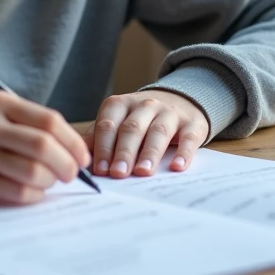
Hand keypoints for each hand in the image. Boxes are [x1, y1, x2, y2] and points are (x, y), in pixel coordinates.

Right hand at [0, 90, 90, 203]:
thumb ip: (25, 122)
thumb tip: (70, 146)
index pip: (49, 121)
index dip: (73, 141)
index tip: (82, 156)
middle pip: (44, 146)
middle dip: (67, 165)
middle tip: (72, 175)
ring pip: (31, 171)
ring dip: (49, 182)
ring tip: (48, 182)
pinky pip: (13, 190)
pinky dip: (30, 195)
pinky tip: (31, 192)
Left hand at [86, 90, 208, 177]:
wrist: (180, 100)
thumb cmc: (141, 119)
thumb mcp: (118, 121)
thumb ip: (100, 137)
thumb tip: (82, 160)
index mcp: (121, 105)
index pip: (108, 125)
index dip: (103, 147)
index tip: (100, 170)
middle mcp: (145, 105)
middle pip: (131, 129)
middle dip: (123, 152)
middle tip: (118, 173)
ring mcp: (169, 112)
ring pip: (158, 132)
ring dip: (149, 153)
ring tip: (142, 172)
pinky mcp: (192, 123)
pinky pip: (188, 137)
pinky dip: (183, 152)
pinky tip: (177, 167)